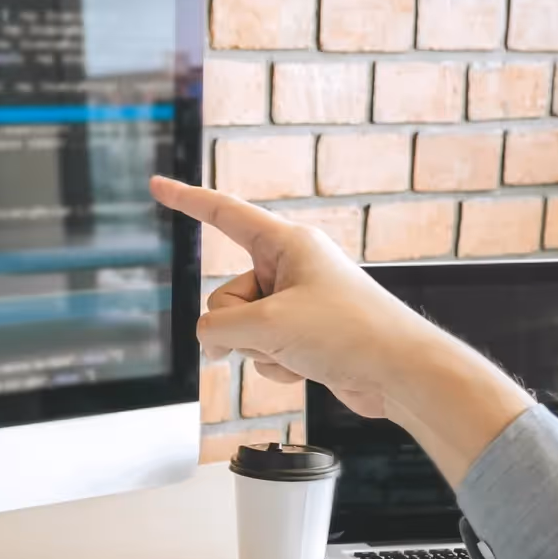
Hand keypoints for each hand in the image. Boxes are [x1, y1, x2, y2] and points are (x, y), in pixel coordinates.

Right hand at [151, 175, 529, 485]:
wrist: (400, 373)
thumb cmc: (350, 333)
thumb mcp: (267, 325)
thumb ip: (217, 329)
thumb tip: (209, 344)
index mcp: (287, 243)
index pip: (224, 213)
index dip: (186, 200)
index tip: (157, 185)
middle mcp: (291, 267)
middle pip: (224, 293)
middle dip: (235, 324)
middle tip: (273, 334)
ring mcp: (296, 302)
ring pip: (239, 327)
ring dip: (257, 348)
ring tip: (298, 352)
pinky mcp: (303, 334)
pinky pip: (260, 348)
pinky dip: (273, 364)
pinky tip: (304, 368)